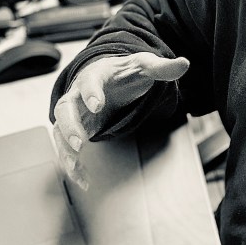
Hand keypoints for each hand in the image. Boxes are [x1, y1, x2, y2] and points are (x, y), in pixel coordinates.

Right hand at [52, 52, 188, 188]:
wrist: (109, 77)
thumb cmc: (125, 72)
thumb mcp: (144, 66)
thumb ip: (162, 68)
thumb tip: (185, 63)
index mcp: (96, 75)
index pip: (90, 81)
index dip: (91, 92)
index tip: (98, 104)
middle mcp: (78, 94)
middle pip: (65, 108)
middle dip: (70, 125)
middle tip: (79, 142)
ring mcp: (74, 114)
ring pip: (60, 131)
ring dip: (65, 149)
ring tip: (76, 166)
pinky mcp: (76, 130)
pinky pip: (66, 148)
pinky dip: (72, 165)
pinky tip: (84, 180)